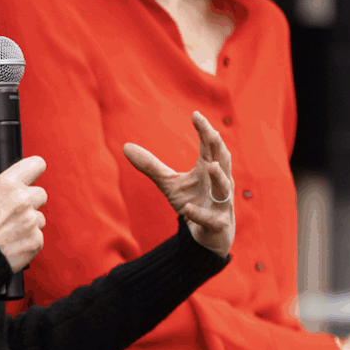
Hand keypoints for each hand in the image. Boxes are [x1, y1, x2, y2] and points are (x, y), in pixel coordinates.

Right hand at [0, 156, 46, 270]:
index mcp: (6, 184)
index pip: (36, 164)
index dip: (33, 170)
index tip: (32, 174)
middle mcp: (23, 200)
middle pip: (40, 193)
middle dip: (30, 201)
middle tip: (13, 212)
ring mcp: (31, 221)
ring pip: (39, 217)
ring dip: (28, 222)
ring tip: (9, 232)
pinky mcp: (36, 240)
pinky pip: (37, 236)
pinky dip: (27, 240)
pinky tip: (11, 244)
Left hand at [122, 112, 234, 257]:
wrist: (207, 234)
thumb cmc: (192, 201)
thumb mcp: (169, 183)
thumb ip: (151, 166)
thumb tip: (125, 146)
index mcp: (208, 169)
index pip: (209, 146)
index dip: (204, 131)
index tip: (195, 114)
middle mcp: (219, 182)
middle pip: (223, 161)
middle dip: (218, 147)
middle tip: (212, 133)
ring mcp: (221, 203)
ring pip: (224, 188)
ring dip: (219, 178)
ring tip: (212, 167)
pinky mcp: (218, 224)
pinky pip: (210, 218)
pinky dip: (200, 213)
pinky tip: (189, 208)